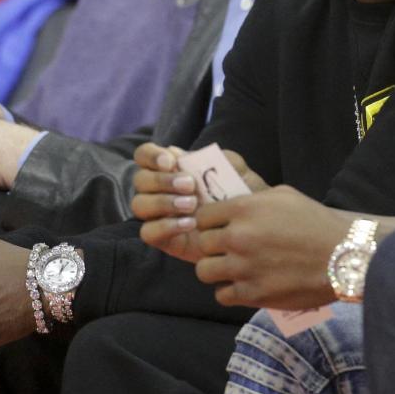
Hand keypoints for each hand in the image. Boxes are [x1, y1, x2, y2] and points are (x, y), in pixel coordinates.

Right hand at [132, 142, 268, 263]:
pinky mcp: (164, 238)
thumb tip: (188, 155)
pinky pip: (147, 232)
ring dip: (163, 202)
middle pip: (140, 179)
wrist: (255, 227)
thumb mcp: (237, 171)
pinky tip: (189, 224)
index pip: (144, 155)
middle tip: (189, 185)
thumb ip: (219, 158)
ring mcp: (159, 214)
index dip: (151, 155)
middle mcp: (159, 190)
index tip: (171, 162)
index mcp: (172, 168)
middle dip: (162, 180)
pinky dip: (165, 226)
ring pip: (139, 205)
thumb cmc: (243, 194)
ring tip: (191, 205)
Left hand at [194, 186, 350, 309]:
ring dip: (217, 270)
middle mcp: (238, 237)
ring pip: (204, 272)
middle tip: (230, 250)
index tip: (220, 228)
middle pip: (201, 245)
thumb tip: (232, 206)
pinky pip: (222, 295)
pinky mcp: (253, 294)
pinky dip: (232, 291)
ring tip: (235, 269)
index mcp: (244, 209)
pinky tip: (247, 284)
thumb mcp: (284, 196)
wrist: (343, 255)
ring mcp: (243, 268)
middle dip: (214, 247)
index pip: (202, 218)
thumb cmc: (317, 222)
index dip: (209, 223)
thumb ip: (253, 201)